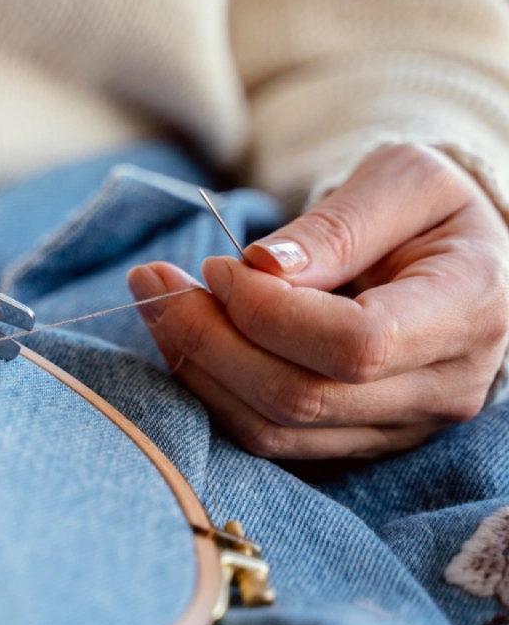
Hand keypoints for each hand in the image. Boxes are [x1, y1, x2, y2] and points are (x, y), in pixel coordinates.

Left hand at [128, 144, 508, 458]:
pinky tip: (185, 340)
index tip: (219, 267)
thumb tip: (261, 267)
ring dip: (197, 368)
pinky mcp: (353, 443)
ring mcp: (398, 428)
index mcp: (467, 312)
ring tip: (159, 303)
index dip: (268, 312)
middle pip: (300, 398)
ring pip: (272, 431)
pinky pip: (266, 439)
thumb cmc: (428, 210)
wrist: (453, 258)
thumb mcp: (401, 181)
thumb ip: (336, 225)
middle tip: (155, 281)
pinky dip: (211, 392)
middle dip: (208, 339)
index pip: (356, 345)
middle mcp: (442, 389)